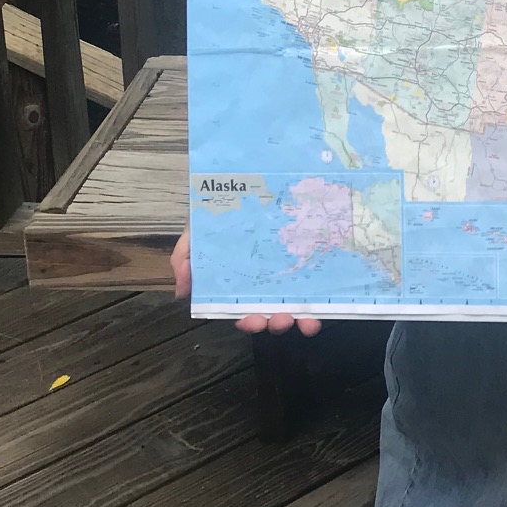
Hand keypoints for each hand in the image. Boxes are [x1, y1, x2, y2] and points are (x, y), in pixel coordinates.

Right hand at [171, 227, 322, 336]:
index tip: (252, 319)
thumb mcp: (197, 232)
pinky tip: (324, 305)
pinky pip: (318, 284)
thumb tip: (182, 292)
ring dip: (302, 318)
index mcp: (241, 282)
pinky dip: (321, 299)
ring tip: (306, 321)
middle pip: (273, 312)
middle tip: (280, 320)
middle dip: (277, 323)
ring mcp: (291, 273)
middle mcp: (266, 282)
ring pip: (298, 304)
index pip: (244, 310)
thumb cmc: (220, 214)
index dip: (249, 320)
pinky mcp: (310, 259)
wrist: (245, 184)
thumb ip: (185, 258)